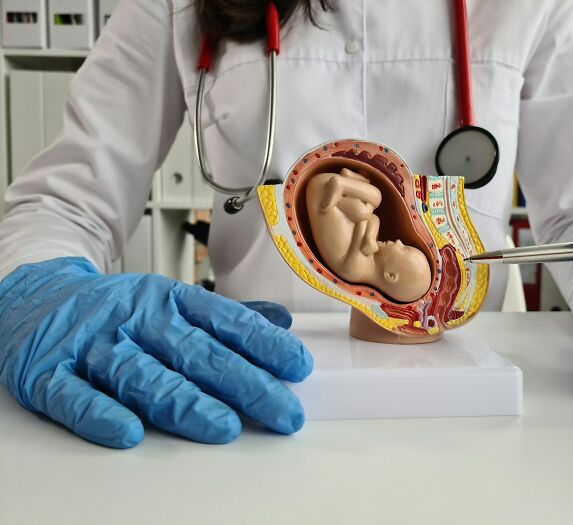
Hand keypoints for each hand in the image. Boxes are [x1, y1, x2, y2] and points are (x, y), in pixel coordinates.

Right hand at [0, 257, 312, 447]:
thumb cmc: (117, 307)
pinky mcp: (48, 372)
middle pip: (194, 353)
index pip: (224, 321)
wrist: (35, 292)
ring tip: (224, 426)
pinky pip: (74, 396)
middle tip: (283, 412)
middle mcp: (135, 319)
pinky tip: (129, 433)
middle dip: (244, 384)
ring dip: (184, 402)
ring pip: (142, 376)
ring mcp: (92, 344)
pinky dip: (100, 414)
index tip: (297, 367)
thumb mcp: (172, 300)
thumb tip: (282, 324)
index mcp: (168, 299)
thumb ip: (227, 317)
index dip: (262, 344)